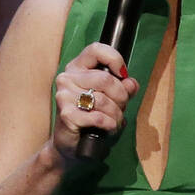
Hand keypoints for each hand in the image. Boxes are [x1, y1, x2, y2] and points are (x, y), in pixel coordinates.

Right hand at [49, 42, 140, 166]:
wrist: (71, 145)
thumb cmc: (91, 119)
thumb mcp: (110, 99)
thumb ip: (122, 88)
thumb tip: (130, 83)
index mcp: (76, 68)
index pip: (96, 49)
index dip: (114, 59)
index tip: (123, 75)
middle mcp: (67, 78)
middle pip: (105, 79)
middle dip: (121, 97)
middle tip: (121, 108)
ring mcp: (64, 96)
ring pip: (103, 100)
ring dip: (116, 114)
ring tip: (115, 122)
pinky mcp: (66, 114)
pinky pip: (98, 117)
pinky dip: (109, 124)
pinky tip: (108, 128)